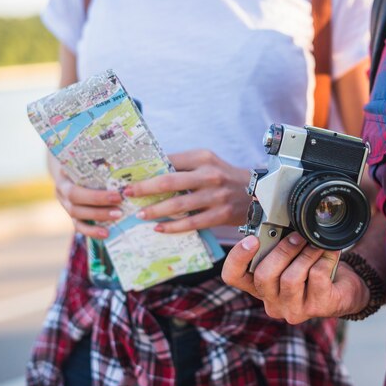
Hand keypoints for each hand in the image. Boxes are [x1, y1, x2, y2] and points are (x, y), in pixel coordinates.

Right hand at [53, 167, 122, 238]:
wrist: (73, 169)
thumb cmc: (86, 162)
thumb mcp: (90, 158)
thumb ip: (102, 162)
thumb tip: (128, 166)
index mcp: (65, 172)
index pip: (75, 179)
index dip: (94, 190)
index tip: (116, 193)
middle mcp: (62, 189)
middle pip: (75, 197)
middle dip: (98, 200)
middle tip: (119, 202)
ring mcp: (66, 204)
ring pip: (76, 213)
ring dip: (98, 216)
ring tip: (118, 216)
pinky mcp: (72, 215)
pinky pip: (79, 226)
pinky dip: (92, 231)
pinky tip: (106, 234)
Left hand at [125, 150, 251, 232]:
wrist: (257, 193)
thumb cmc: (224, 177)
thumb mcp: (207, 163)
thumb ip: (183, 165)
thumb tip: (149, 173)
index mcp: (203, 157)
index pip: (169, 160)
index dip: (148, 169)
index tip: (129, 176)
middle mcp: (209, 175)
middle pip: (170, 181)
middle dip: (145, 188)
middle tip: (127, 194)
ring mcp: (215, 196)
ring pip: (179, 205)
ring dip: (156, 210)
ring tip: (140, 214)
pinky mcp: (220, 215)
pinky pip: (191, 223)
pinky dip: (173, 227)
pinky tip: (158, 228)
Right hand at [221, 232, 369, 324]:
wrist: (344, 288)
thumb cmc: (312, 269)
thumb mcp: (290, 256)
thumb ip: (276, 244)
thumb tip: (275, 220)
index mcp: (259, 285)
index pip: (233, 276)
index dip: (237, 257)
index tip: (252, 239)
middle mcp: (272, 300)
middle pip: (263, 276)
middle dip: (282, 250)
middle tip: (297, 236)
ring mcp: (293, 308)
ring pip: (290, 279)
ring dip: (305, 254)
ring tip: (315, 244)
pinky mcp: (317, 308)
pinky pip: (316, 277)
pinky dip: (324, 259)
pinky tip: (330, 253)